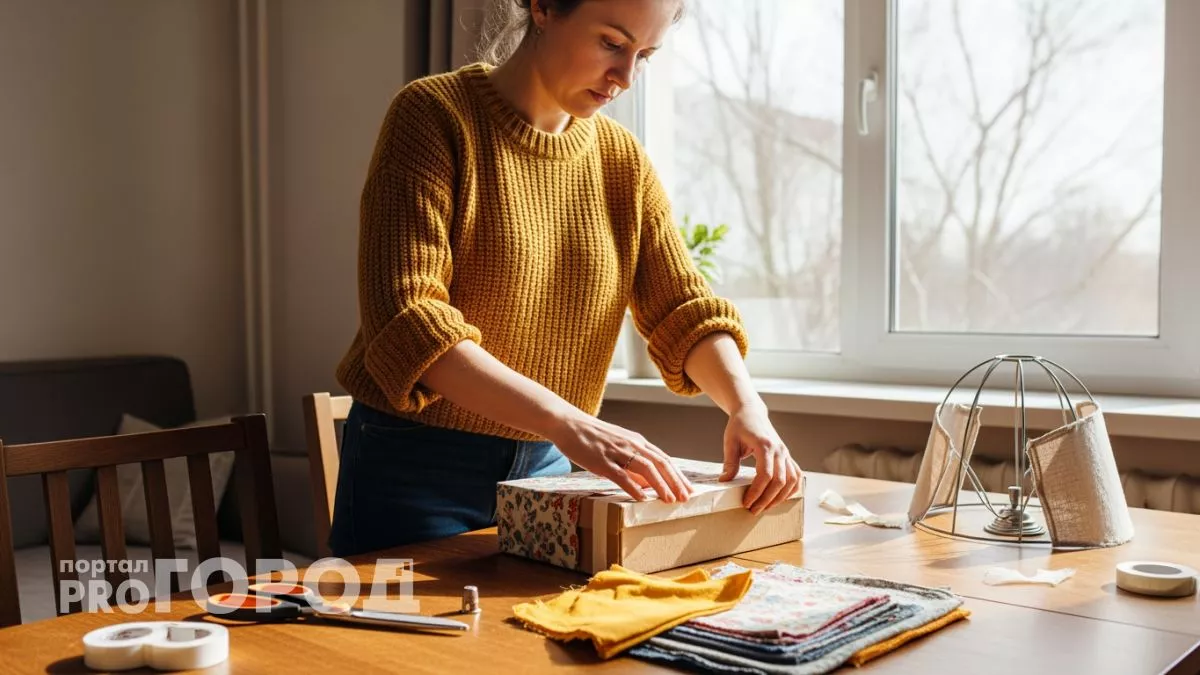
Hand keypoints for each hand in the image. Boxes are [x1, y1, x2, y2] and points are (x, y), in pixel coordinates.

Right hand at [547, 412, 693, 502]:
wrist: (569, 424)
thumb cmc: (594, 438)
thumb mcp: (619, 447)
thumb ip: (633, 464)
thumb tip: (649, 484)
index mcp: (637, 441)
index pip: (664, 459)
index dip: (678, 476)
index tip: (689, 490)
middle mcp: (631, 445)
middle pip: (660, 463)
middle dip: (675, 482)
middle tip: (686, 498)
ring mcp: (616, 452)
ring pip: (645, 468)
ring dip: (660, 485)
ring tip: (669, 500)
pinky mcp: (601, 460)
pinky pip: (620, 474)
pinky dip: (633, 486)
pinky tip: (641, 498)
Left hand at [720, 404, 801, 514]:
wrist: (751, 412)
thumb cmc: (740, 425)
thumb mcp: (730, 442)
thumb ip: (729, 463)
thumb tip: (724, 481)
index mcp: (765, 445)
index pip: (765, 475)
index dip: (756, 492)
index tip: (746, 502)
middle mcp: (779, 450)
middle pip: (779, 481)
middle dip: (767, 499)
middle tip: (753, 510)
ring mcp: (786, 453)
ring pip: (791, 481)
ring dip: (780, 497)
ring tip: (765, 507)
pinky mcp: (787, 456)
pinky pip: (796, 475)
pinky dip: (792, 489)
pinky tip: (781, 498)